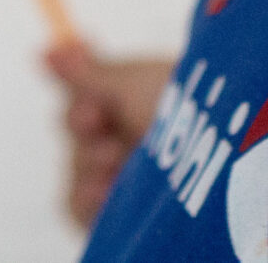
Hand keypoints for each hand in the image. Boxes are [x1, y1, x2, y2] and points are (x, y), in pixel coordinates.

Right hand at [43, 40, 175, 230]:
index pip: (86, 94)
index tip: (90, 90)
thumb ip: (86, 73)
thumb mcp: (132, 82)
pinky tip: (103, 188)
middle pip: (75, 130)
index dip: (79, 93)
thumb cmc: (181, 106)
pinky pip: (78, 205)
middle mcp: (130, 138)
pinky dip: (85, 195)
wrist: (222, 150)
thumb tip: (45, 51)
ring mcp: (124, 178)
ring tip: (114, 157)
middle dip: (81, 122)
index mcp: (136, 103)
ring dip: (86, 158)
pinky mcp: (117, 216)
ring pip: (75, 167)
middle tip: (97, 120)